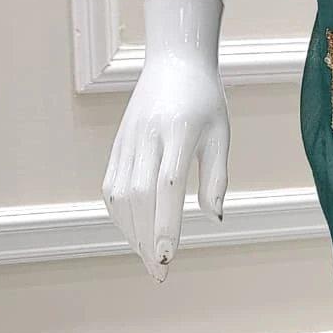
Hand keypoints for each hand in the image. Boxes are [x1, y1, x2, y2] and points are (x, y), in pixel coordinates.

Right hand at [103, 0, 229, 280]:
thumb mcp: (221, 134)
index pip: (166, 185)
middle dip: (146, 238)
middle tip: (160, 270)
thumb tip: (214, 217)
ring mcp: (127, 141)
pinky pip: (111, 185)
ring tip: (148, 256)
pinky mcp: (117, 145)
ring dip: (130, 231)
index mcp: (177, 131)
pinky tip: (133, 232)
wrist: (174, 61)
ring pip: (120, 194)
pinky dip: (119, 214)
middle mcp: (146, 136)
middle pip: (139, 196)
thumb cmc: (206, 100)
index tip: (168, 256)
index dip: (164, 223)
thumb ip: (216, 176)